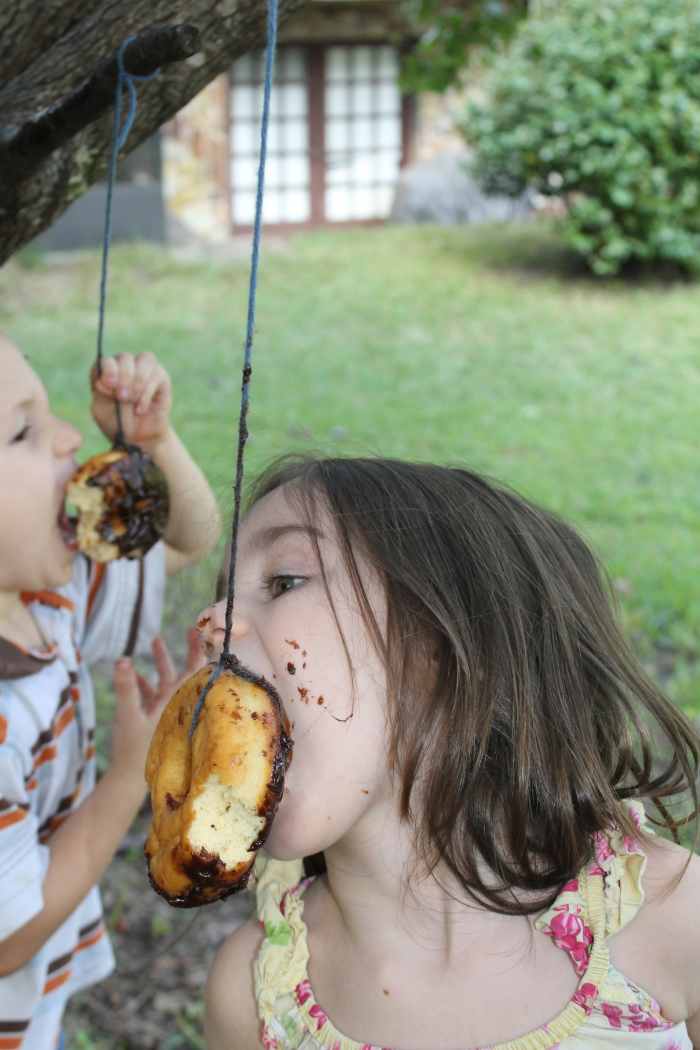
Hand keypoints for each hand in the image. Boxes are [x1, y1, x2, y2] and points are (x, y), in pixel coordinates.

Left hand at [91, 352, 171, 449]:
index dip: (108, 371)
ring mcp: (145, 370)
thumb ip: (99, 393)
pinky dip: (147, 394)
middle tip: (122, 397)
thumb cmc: (118, 422)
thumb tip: (103, 380)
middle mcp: (126, 366)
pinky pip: (157, 376)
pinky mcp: (161, 378)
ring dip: (138, 381)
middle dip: (124, 377)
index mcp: (108, 371)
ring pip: (145, 359)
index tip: (109, 387)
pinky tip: (140, 409)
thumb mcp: (101, 410)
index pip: (106, 361)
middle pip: (125, 357)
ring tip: (132, 401)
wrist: (139, 438)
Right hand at [110, 629, 205, 782]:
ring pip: (167, 681)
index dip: (199, 650)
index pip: (195, 671)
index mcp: (178, 702)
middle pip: (186, 672)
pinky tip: (133, 673)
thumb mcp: (128, 715)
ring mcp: (164, 712)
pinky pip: (152, 695)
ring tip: (155, 640)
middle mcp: (175, 705)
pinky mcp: (152, 720)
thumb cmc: (134, 749)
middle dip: (187, 650)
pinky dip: (144, 682)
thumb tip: (122, 659)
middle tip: (190, 629)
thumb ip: (126, 687)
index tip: (201, 631)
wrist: (129, 781)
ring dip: (161, 661)